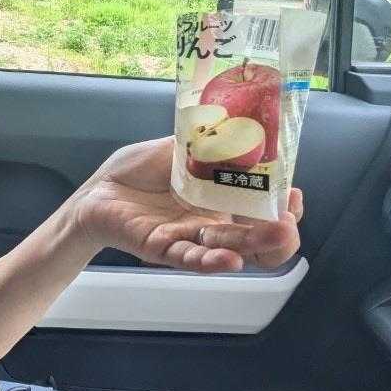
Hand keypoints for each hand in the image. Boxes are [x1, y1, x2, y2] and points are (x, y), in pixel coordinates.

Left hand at [69, 137, 302, 272]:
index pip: (264, 211)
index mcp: (221, 200)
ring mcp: (190, 239)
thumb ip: (208, 143)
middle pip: (258, 240)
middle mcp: (212, 224)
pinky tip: (232, 261)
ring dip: (256, 245)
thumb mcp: (178, 147)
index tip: (293, 194)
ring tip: (277, 235)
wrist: (97, 190)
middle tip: (287, 221)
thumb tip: (242, 128)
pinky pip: (191, 260)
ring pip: (232, 251)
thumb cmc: (137, 171)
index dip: (285, 207)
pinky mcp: (163, 250)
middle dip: (281, 233)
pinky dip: (212, 262)